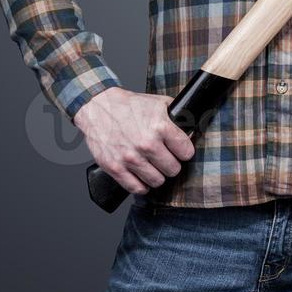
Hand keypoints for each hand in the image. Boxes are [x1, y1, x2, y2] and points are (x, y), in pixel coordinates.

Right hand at [73, 87, 195, 194]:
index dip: (184, 151)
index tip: (179, 150)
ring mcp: (130, 158)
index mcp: (160, 127)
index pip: (186, 152)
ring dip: (157, 175)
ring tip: (153, 166)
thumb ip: (177, 116)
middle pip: (173, 169)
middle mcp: (147, 144)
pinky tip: (141, 175)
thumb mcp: (159, 103)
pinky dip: (141, 184)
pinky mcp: (115, 168)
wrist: (99, 108)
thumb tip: (192, 129)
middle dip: (171, 163)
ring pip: (157, 181)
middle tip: (165, 157)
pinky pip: (137, 188)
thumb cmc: (130, 106)